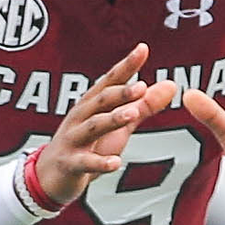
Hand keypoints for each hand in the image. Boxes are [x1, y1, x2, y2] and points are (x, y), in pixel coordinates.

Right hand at [35, 44, 176, 205]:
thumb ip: (143, 106)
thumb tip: (172, 85)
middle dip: (120, 92)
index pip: (110, 81)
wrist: (51, 176)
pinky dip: (101, 163)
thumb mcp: (118, 126)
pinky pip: (85, 163)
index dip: (126, 66)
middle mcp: (80, 117)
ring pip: (93, 127)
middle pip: (101, 100)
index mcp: (92, 104)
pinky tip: (117, 163)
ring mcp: (73, 140)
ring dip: (112, 119)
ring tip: (133, 114)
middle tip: (142, 86)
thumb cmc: (87, 146)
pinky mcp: (70, 164)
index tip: (143, 48)